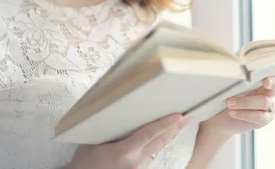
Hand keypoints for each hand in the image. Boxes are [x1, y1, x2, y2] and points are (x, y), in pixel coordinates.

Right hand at [66, 113, 193, 168]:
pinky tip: (165, 135)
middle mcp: (135, 162)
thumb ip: (110, 128)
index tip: (179, 115)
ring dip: (170, 134)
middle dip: (176, 127)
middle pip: (160, 141)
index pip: (149, 134)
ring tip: (181, 122)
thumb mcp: (93, 140)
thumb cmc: (85, 162)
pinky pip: (153, 154)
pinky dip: (160, 142)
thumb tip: (120, 112)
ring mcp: (139, 168)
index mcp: (124, 152)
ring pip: (158, 147)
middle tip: (189, 114)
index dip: (165, 123)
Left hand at [202, 76, 274, 136]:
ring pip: (265, 102)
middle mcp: (270, 94)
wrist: (220, 117)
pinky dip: (244, 114)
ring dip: (245, 102)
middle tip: (241, 89)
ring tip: (229, 103)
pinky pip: (259, 117)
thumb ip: (237, 79)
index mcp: (263, 82)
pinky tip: (232, 112)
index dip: (273, 78)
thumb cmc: (227, 96)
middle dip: (261, 87)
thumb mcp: (231, 86)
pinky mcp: (264, 120)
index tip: (265, 80)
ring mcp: (269, 108)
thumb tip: (233, 70)